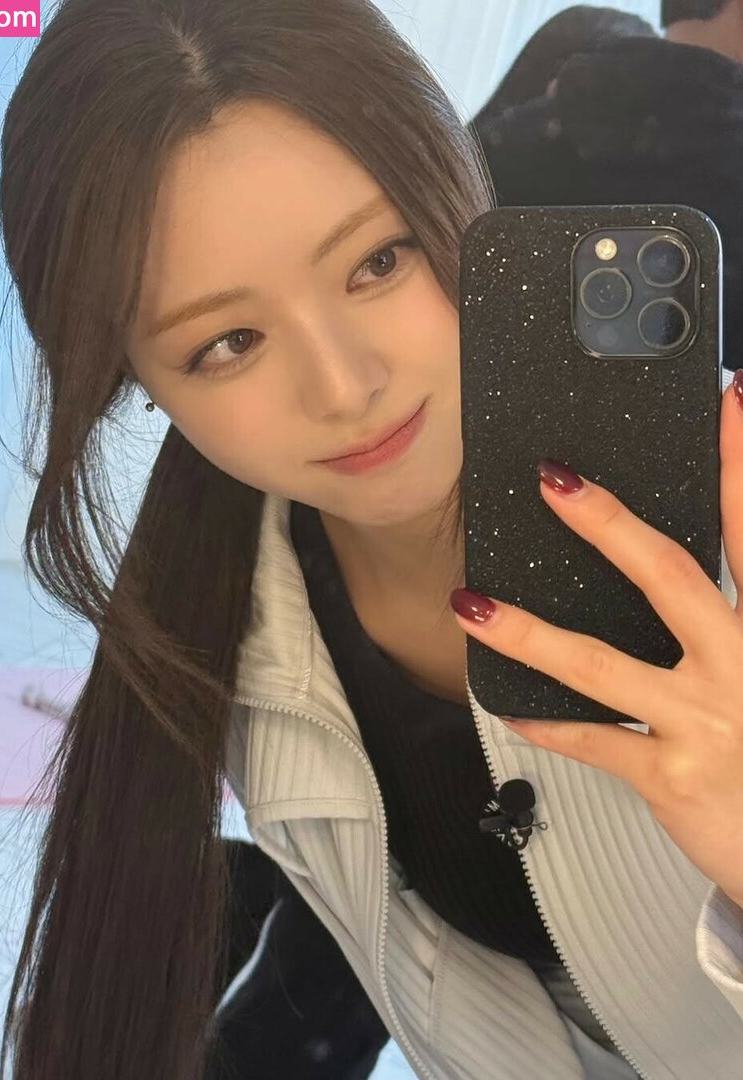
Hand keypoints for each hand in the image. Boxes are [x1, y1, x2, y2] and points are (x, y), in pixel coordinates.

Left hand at [450, 371, 742, 908]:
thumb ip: (735, 619)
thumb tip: (679, 575)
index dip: (741, 469)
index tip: (727, 405)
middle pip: (674, 578)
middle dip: (610, 524)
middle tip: (554, 481)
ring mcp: (707, 723)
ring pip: (602, 665)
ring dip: (530, 631)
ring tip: (472, 603)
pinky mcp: (673, 776)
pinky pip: (592, 739)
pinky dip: (544, 720)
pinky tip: (504, 700)